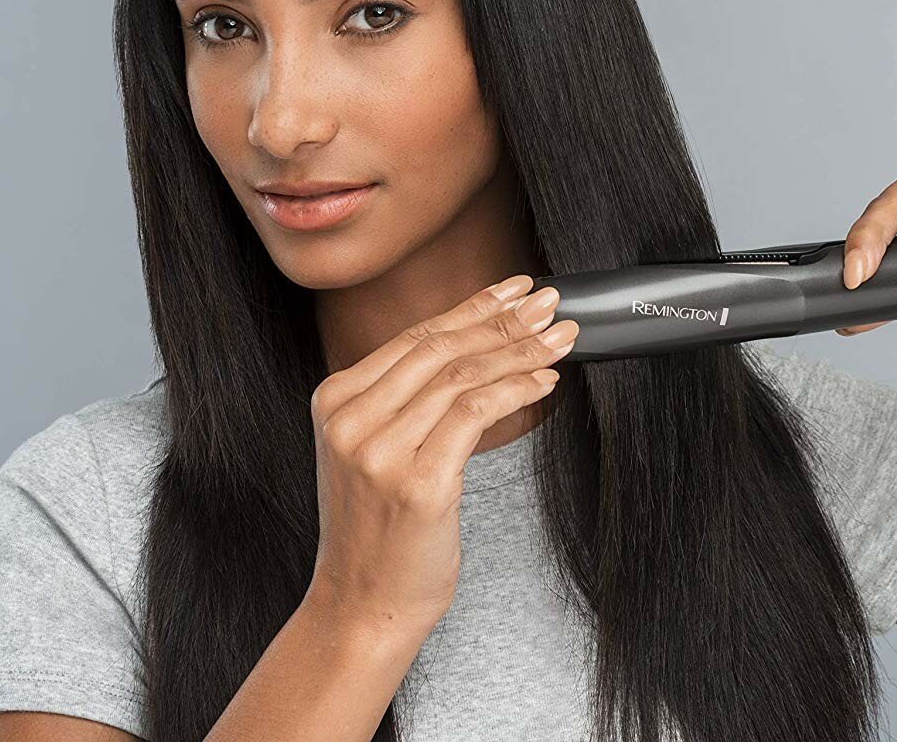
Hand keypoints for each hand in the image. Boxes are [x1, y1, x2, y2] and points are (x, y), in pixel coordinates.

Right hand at [303, 275, 577, 636]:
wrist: (362, 605)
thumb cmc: (380, 531)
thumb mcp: (374, 451)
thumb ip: (406, 399)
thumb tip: (479, 344)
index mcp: (335, 400)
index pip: (415, 336)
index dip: (472, 307)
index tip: (514, 290)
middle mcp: (350, 419)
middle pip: (442, 348)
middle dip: (505, 320)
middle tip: (551, 303)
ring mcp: (379, 451)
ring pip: (463, 376)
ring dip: (522, 351)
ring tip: (561, 339)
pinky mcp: (417, 483)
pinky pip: (475, 413)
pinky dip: (517, 389)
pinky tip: (545, 381)